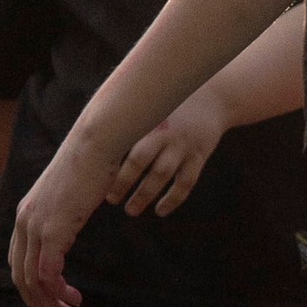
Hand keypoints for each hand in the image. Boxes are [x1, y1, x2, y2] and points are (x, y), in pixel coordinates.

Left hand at [9, 127, 116, 306]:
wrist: (95, 142)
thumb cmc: (91, 162)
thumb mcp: (71, 193)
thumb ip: (65, 211)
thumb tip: (73, 220)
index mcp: (25, 215)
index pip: (19, 263)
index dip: (34, 288)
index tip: (55, 300)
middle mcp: (24, 223)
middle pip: (21, 278)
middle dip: (39, 305)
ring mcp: (36, 227)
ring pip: (33, 281)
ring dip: (50, 305)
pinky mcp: (52, 229)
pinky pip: (49, 273)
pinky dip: (59, 292)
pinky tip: (74, 299)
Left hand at [110, 84, 228, 218]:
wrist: (214, 96)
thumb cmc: (170, 102)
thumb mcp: (151, 105)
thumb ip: (129, 118)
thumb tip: (92, 136)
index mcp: (150, 119)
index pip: (125, 143)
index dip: (113, 164)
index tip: (99, 181)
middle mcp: (166, 132)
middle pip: (142, 162)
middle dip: (124, 183)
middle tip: (112, 201)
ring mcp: (184, 145)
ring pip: (163, 175)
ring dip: (145, 195)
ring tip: (131, 210)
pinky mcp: (199, 155)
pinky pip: (186, 183)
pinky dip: (173, 199)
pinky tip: (160, 210)